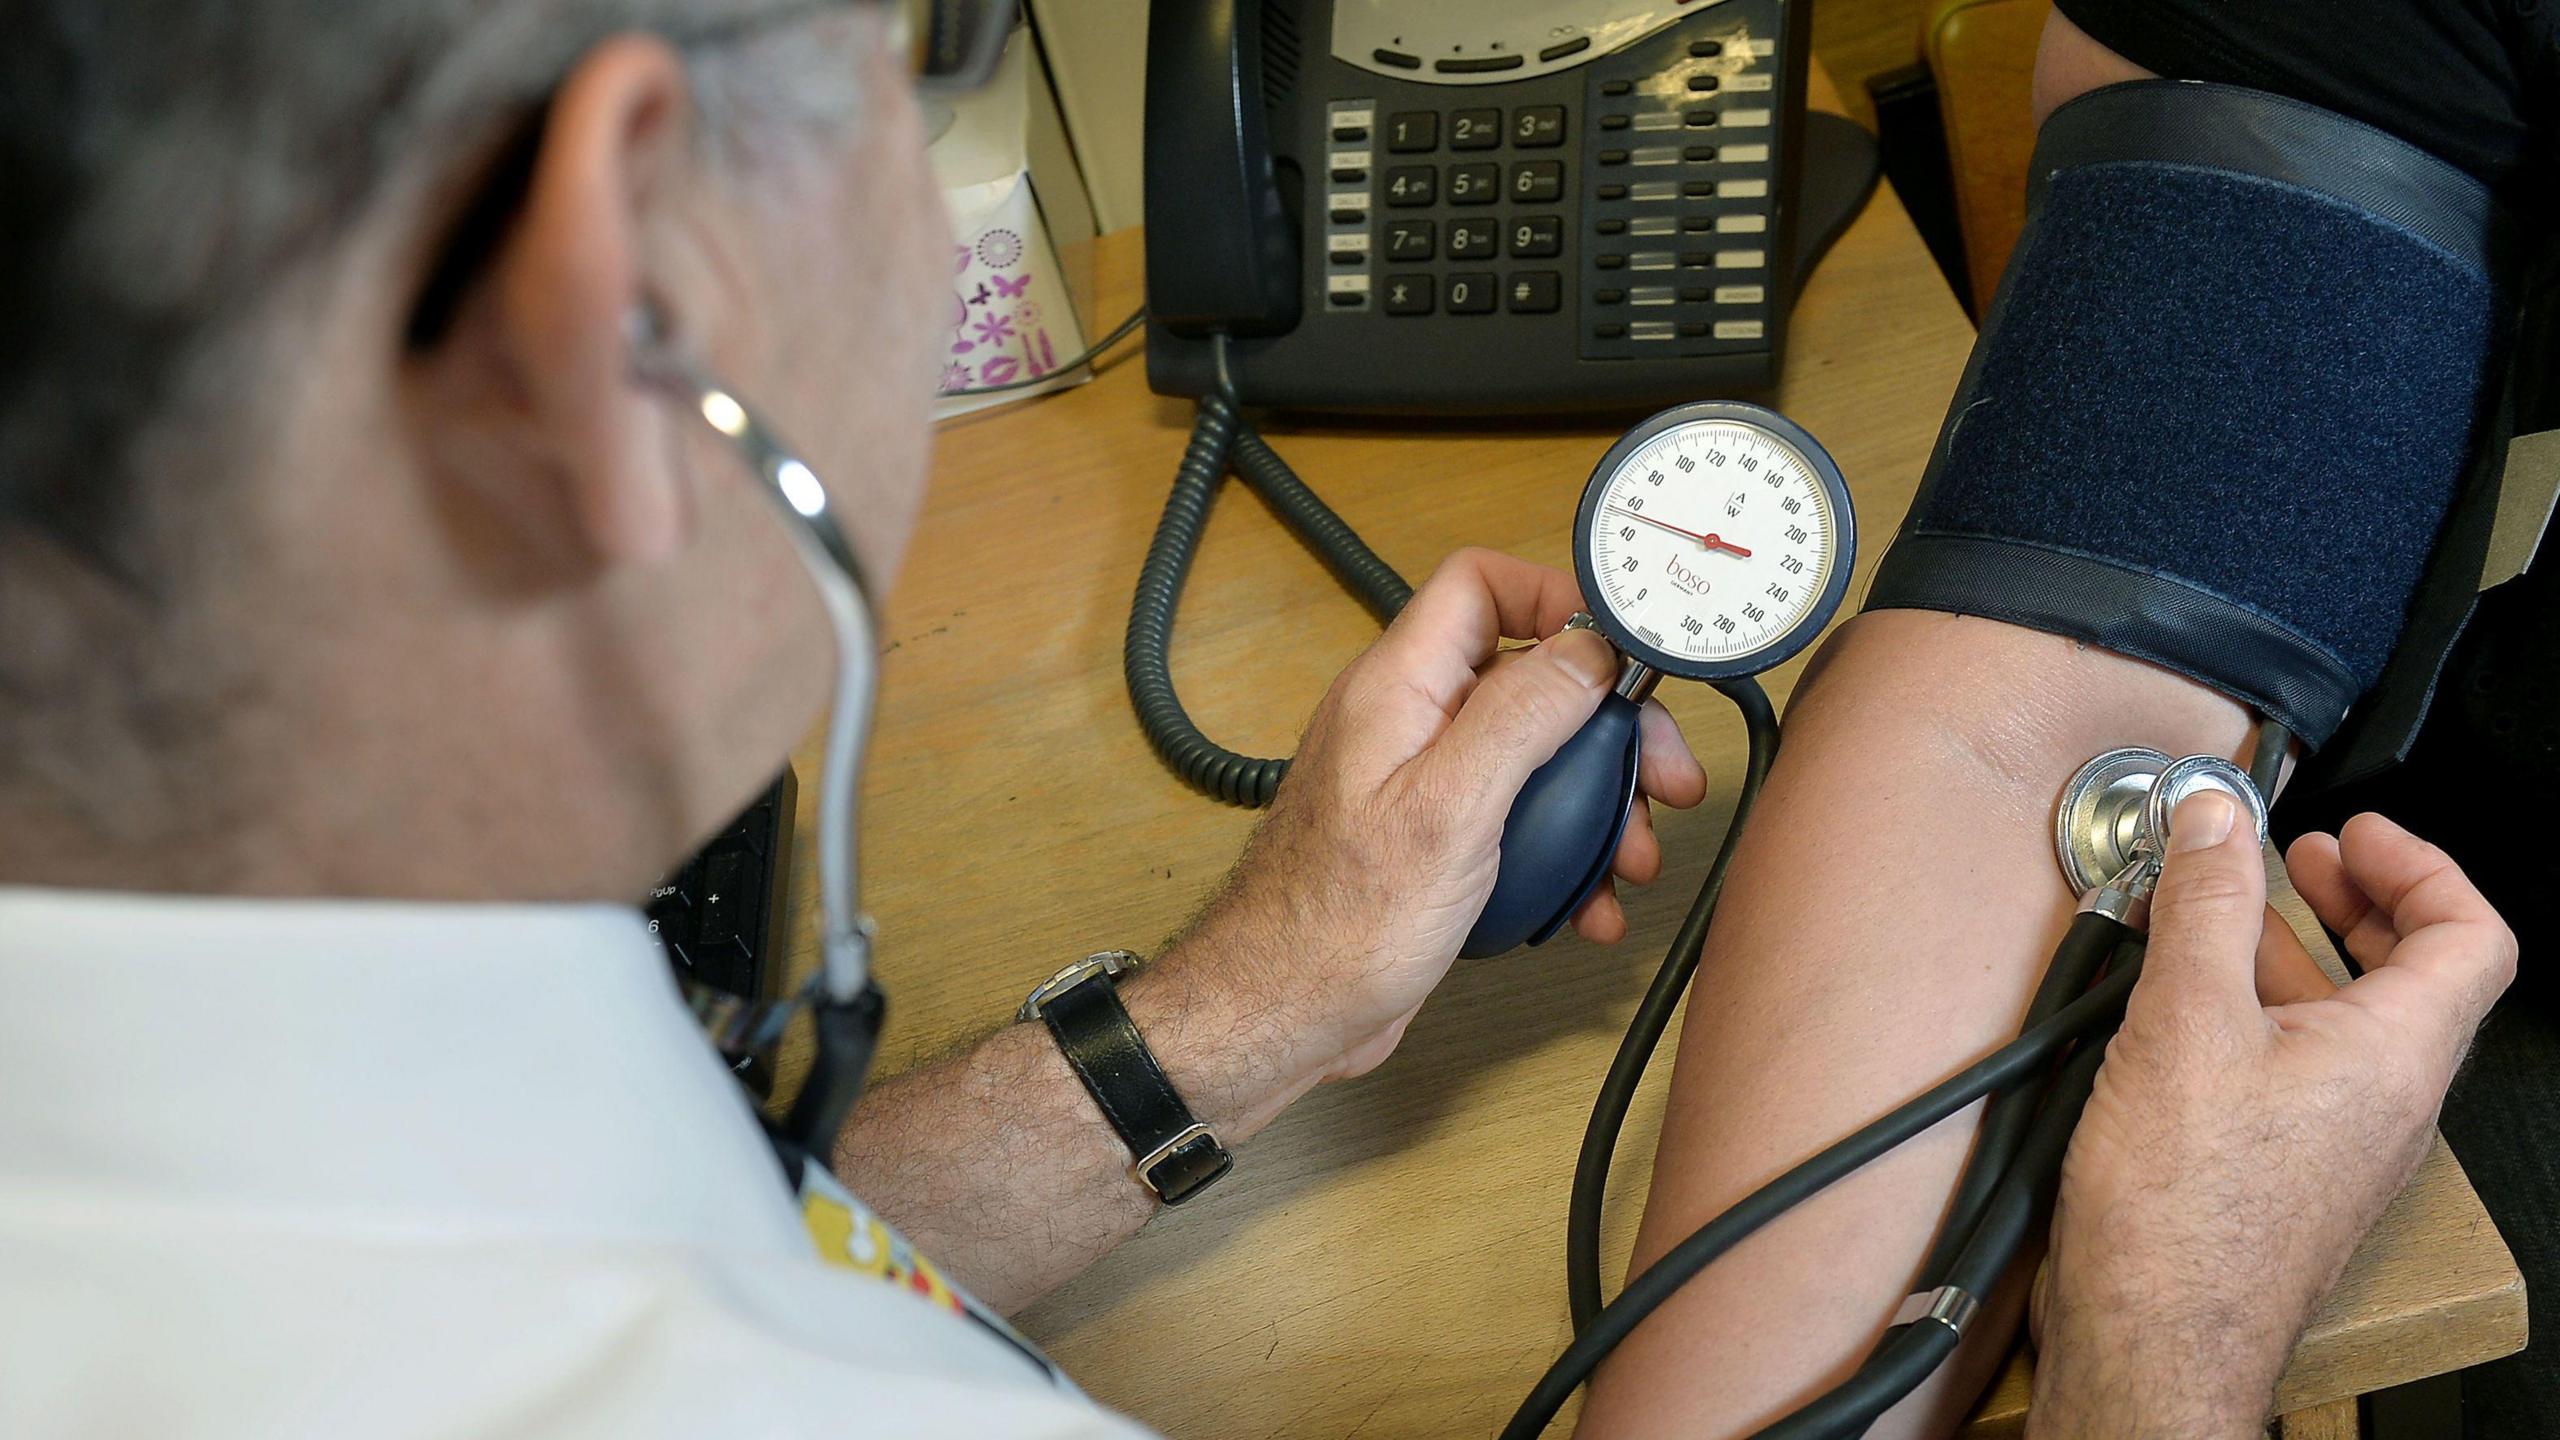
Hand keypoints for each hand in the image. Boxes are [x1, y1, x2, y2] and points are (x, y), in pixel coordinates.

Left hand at [1140, 549, 1707, 1120]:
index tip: (1626, 654)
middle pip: (1529, 679)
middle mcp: (1408, 721)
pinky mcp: (1433, 841)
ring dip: (1596, 805)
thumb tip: (1588, 649)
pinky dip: (1562, 857)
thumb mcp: (1449, 809)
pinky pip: (1515, 823)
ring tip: (1634, 858)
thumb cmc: (1339, 923)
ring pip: (1532, 759)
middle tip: (1664, 779)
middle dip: (1607, 728)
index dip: (1558, 599)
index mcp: (1399, 688)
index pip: (1480, 586)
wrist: (1282, 1014)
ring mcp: (1420, 783)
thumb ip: (1520, 717)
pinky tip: (1589, 903)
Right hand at [2030, 796, 2516, 1437]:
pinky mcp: (2291, 1175)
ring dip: (2302, 957)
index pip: (2470, 936)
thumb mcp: (2185, 1022)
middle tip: (2304, 861)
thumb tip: (2216, 820)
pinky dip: (2265, 1015)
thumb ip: (2207, 906)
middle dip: (2360, 901)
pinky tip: (2190, 1011)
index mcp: (2395, 1055)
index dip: (2420, 866)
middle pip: (2418, 976)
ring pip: (2353, 1025)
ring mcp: (2343, 1145)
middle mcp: (2388, 1104)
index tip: (2354, 833)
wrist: (2155, 1339)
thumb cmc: (2182, 1213)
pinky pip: (2306, 1071)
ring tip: (2226, 922)